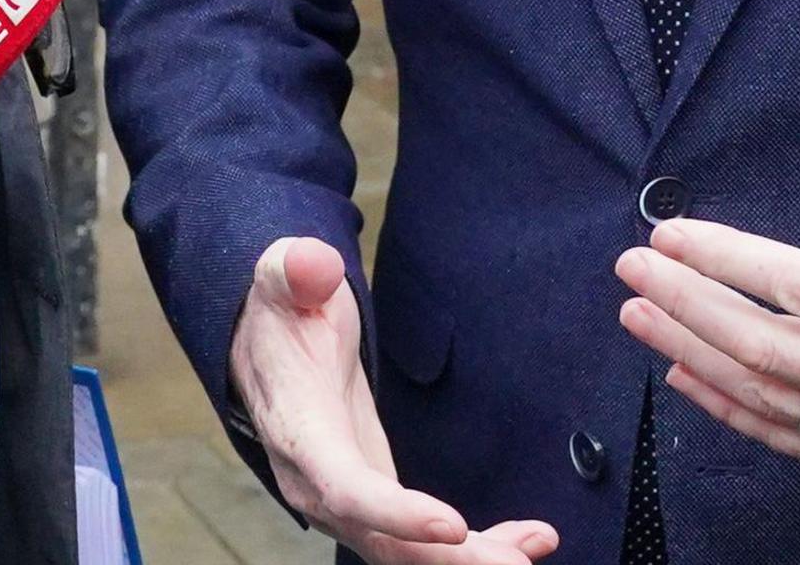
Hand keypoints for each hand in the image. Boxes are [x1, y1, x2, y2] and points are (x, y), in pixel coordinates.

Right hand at [229, 235, 560, 562]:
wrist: (265, 348)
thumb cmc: (283, 313)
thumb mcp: (284, 278)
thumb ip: (296, 270)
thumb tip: (312, 264)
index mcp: (299, 432)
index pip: (344, 487)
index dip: (396, 514)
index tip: (453, 525)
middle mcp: (318, 484)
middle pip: (384, 543)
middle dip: (450, 561)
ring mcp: (345, 503)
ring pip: (407, 554)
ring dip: (472, 559)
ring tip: (534, 547)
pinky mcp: (373, 505)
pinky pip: (421, 545)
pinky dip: (473, 549)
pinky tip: (525, 540)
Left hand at [616, 27, 799, 478]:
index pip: (799, 289)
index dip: (727, 261)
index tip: (669, 235)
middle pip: (764, 348)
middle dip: (686, 306)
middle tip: (627, 269)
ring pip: (770, 399)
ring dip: (694, 356)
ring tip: (637, 318)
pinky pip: (797, 439)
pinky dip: (737, 412)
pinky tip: (691, 379)